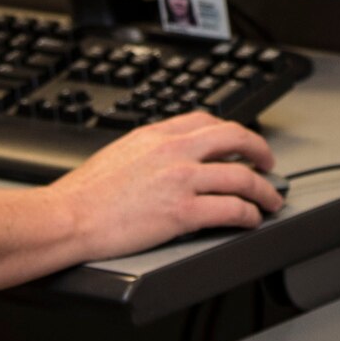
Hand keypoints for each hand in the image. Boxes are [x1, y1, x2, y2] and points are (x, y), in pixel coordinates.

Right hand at [50, 111, 281, 261]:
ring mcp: (180, 180)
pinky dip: (249, 214)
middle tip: (268, 163)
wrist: (69, 216)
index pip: (207, 121)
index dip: (232, 131)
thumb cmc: (85, 194)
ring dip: (263, 190)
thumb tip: (169, 158)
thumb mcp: (120, 153)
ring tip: (270, 200)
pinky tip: (251, 219)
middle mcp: (173, 152)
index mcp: (156, 135)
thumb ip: (150, 151)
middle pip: (234, 139)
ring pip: (241, 177)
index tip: (240, 142)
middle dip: (259, 150)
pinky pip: (231, 209)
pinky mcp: (183, 212)